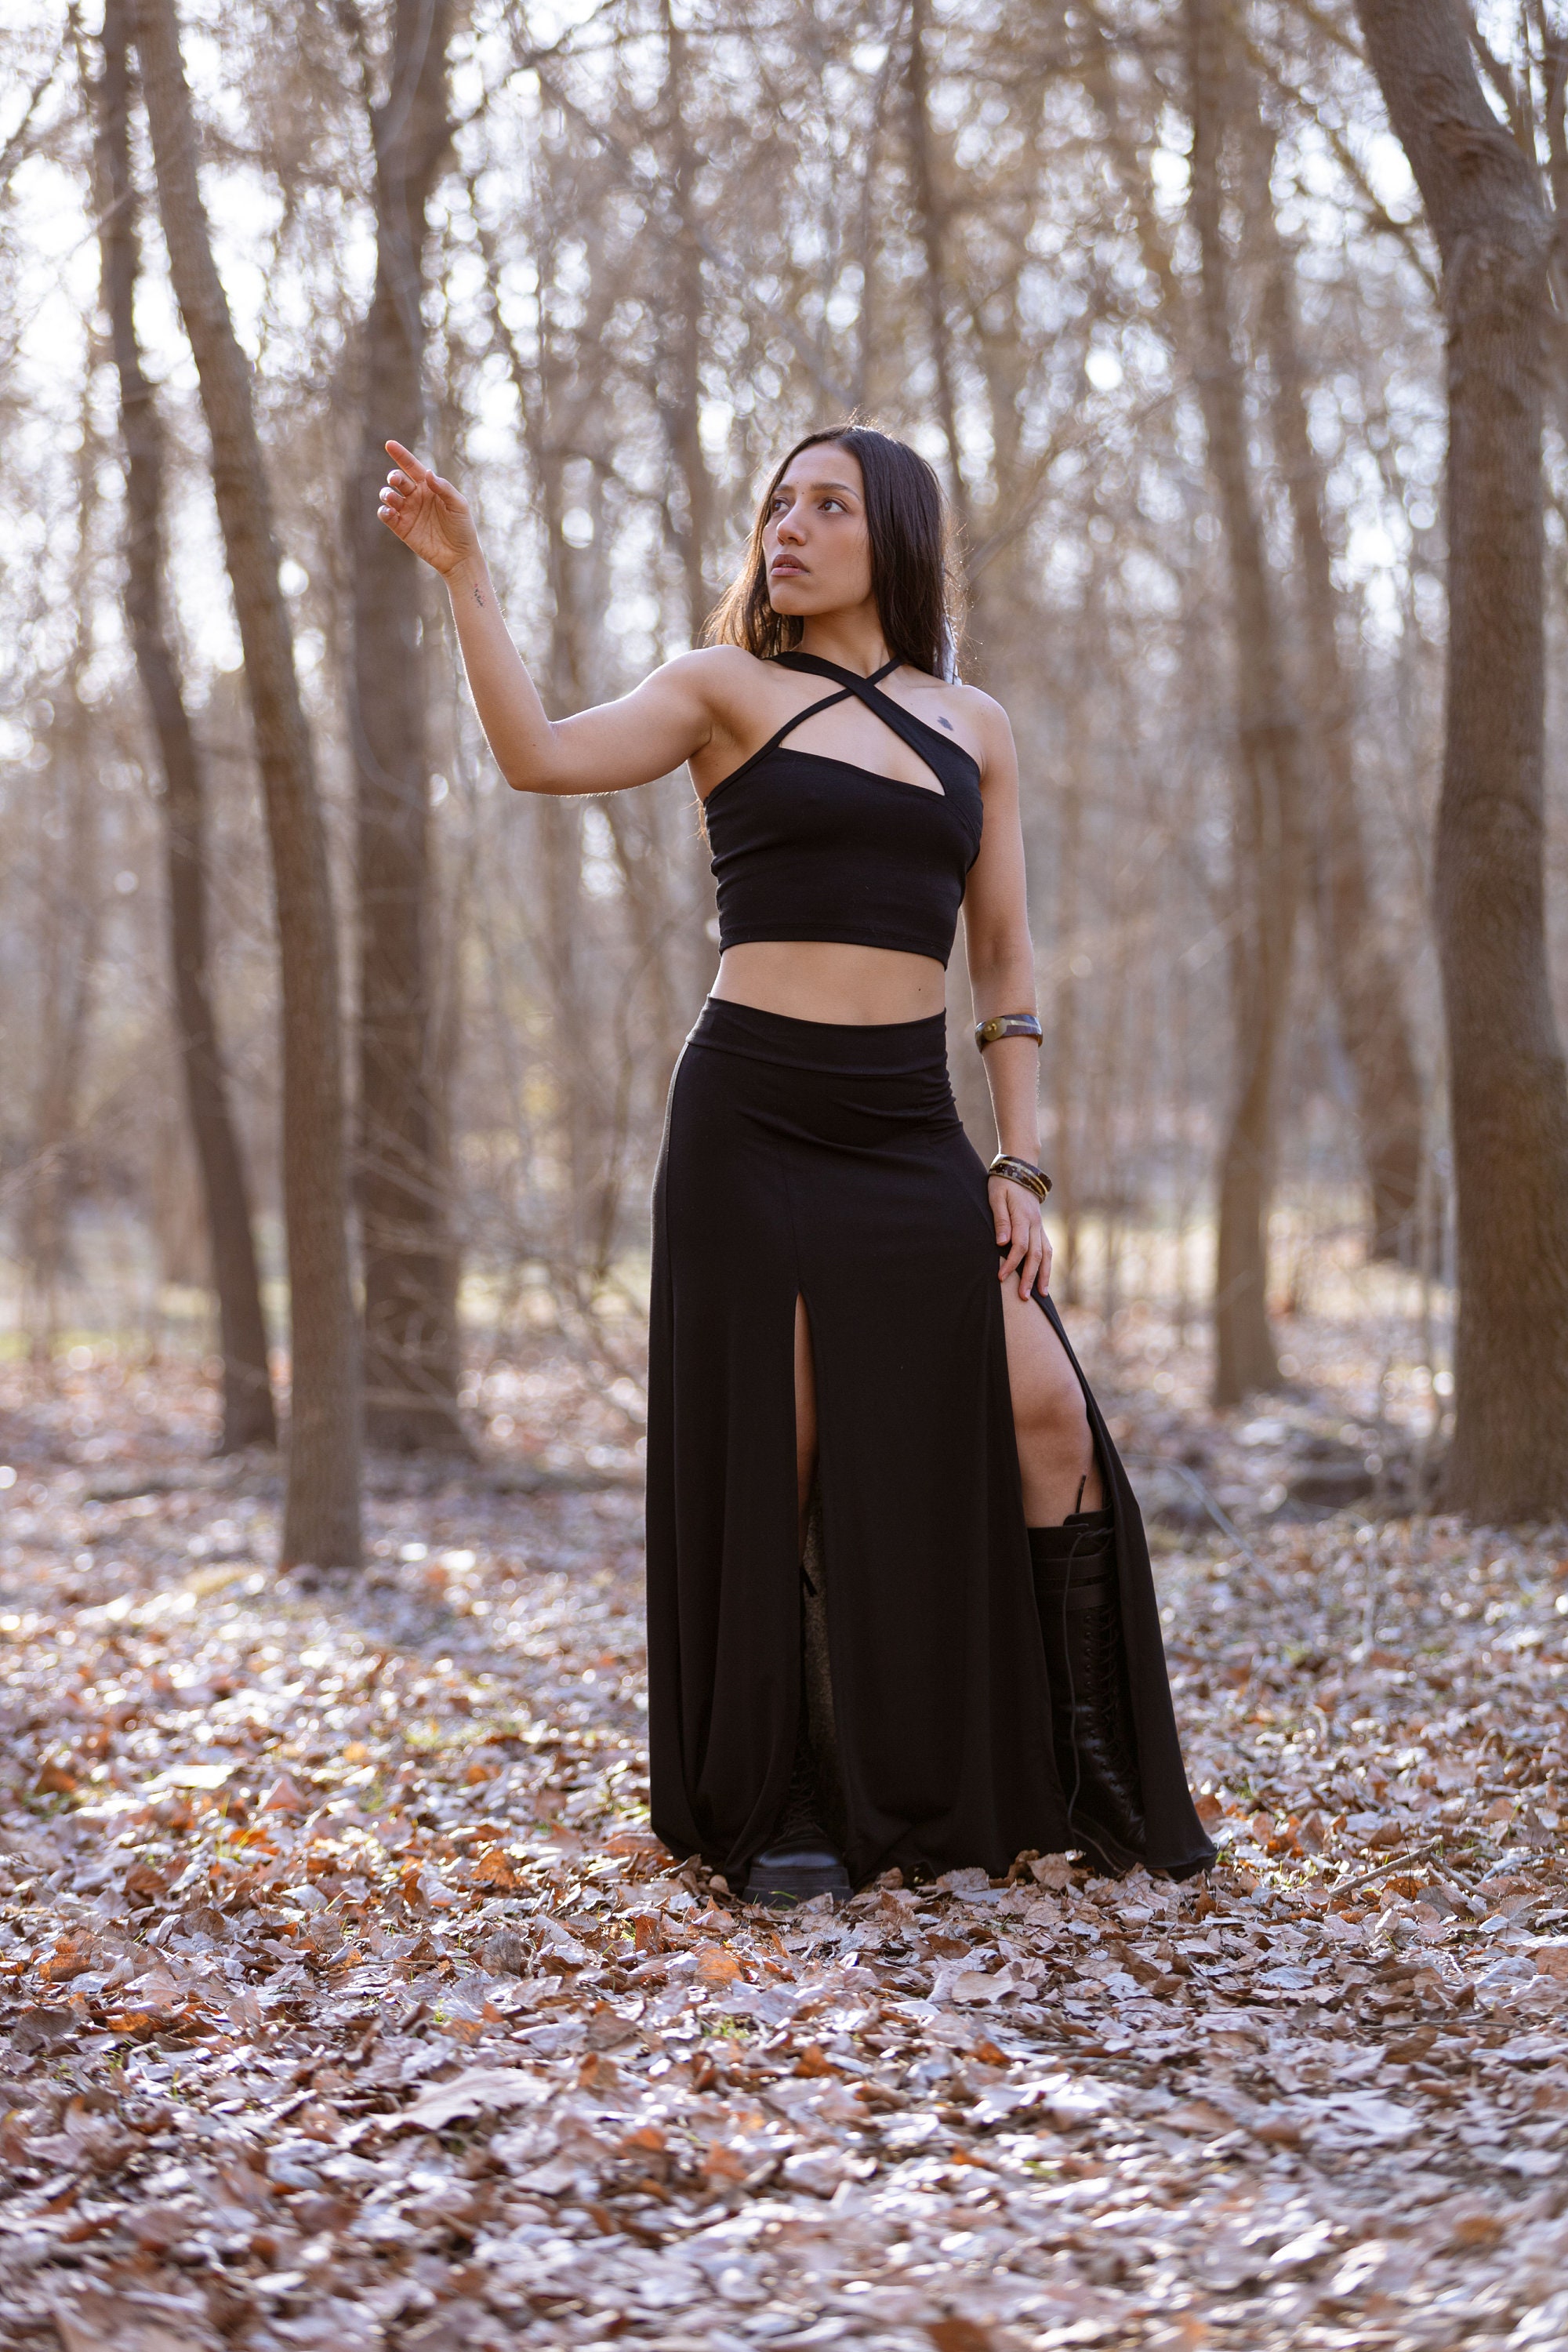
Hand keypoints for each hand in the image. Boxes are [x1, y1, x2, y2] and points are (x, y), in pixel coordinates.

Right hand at [378, 439, 482, 575]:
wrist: (459, 556)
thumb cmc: (462, 528)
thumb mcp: (459, 505)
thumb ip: (444, 488)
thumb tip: (427, 473)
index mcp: (429, 486)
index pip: (412, 466)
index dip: (400, 455)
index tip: (389, 444)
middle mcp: (416, 496)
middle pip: (398, 480)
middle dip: (394, 477)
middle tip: (396, 481)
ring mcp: (407, 511)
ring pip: (388, 496)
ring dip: (386, 493)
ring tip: (392, 498)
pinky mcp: (401, 528)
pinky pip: (386, 515)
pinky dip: (384, 511)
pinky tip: (390, 512)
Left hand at [991, 1175, 1050, 1300]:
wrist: (1020, 1169)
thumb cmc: (1003, 1184)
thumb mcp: (996, 1197)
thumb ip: (1000, 1220)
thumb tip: (1001, 1242)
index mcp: (1022, 1217)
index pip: (1019, 1246)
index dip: (1011, 1264)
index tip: (1001, 1277)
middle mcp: (1035, 1224)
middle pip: (1035, 1255)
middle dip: (1029, 1277)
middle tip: (1023, 1297)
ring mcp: (1040, 1226)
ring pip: (1046, 1254)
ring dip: (1043, 1275)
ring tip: (1041, 1295)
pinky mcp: (1041, 1228)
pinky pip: (1048, 1249)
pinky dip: (1047, 1265)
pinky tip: (1044, 1278)